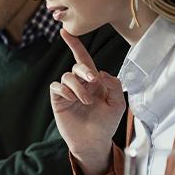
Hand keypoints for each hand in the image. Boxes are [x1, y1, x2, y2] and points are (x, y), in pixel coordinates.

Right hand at [51, 29, 124, 174]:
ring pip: (67, 76)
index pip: (84, 59)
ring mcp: (68, 92)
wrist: (93, 142)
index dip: (75, 45)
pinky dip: (65, 90)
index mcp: (94, 82)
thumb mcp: (118, 104)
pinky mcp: (58, 100)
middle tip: (93, 81)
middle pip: (77, 66)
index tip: (65, 32)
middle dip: (84, 70)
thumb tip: (100, 72)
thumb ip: (114, 85)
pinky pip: (56, 86)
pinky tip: (72, 99)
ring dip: (77, 87)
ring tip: (85, 101)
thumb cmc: (106, 124)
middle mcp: (80, 84)